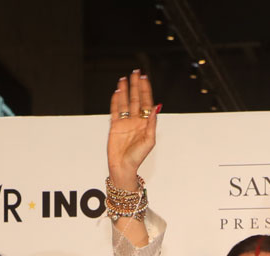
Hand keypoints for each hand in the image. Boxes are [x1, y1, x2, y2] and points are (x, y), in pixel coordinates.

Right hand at [108, 70, 159, 188]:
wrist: (122, 167)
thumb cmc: (137, 158)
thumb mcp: (149, 142)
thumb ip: (152, 125)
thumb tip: (155, 110)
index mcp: (145, 124)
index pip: (146, 103)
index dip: (145, 90)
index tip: (145, 79)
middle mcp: (135, 121)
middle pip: (135, 99)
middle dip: (136, 86)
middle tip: (136, 73)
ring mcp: (125, 123)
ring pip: (124, 102)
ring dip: (124, 91)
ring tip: (124, 79)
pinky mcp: (115, 126)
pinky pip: (115, 111)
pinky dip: (115, 101)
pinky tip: (116, 92)